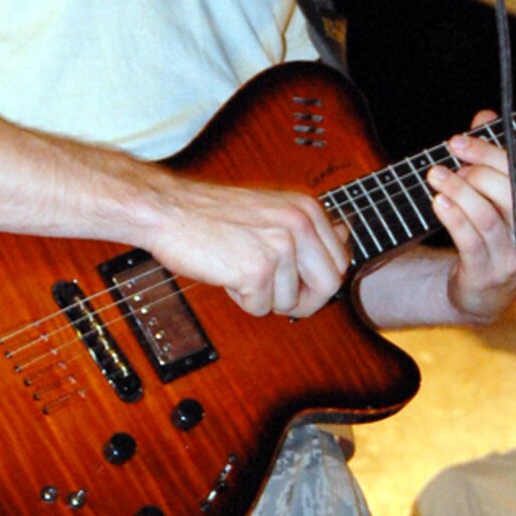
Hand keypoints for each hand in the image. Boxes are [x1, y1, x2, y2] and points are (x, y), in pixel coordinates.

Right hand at [138, 170, 350, 319]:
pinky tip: (226, 274)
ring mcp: (280, 246)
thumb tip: (345, 237)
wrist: (169, 210)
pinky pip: (261, 307)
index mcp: (307, 208)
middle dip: (305, 301)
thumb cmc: (213, 213)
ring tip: (238, 270)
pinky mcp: (256, 269)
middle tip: (277, 297)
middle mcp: (299, 224)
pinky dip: (242, 300)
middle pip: (330, 286)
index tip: (300, 285)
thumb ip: (309, 226)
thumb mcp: (273, 209)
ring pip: (291, 301)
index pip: (341, 261)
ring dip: (264, 297)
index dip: (321, 283)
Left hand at [425, 112, 515, 323]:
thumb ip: (491, 156)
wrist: (482, 291)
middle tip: (448, 166)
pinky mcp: (488, 273)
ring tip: (435, 176)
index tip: (458, 141)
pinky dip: (453, 217)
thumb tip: (485, 115)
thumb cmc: (490, 235)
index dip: (487, 151)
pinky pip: (470, 241)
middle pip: (508, 191)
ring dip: (458, 191)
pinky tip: (438, 202)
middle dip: (475, 171)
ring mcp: (513, 256)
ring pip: (487, 215)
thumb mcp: (494, 196)